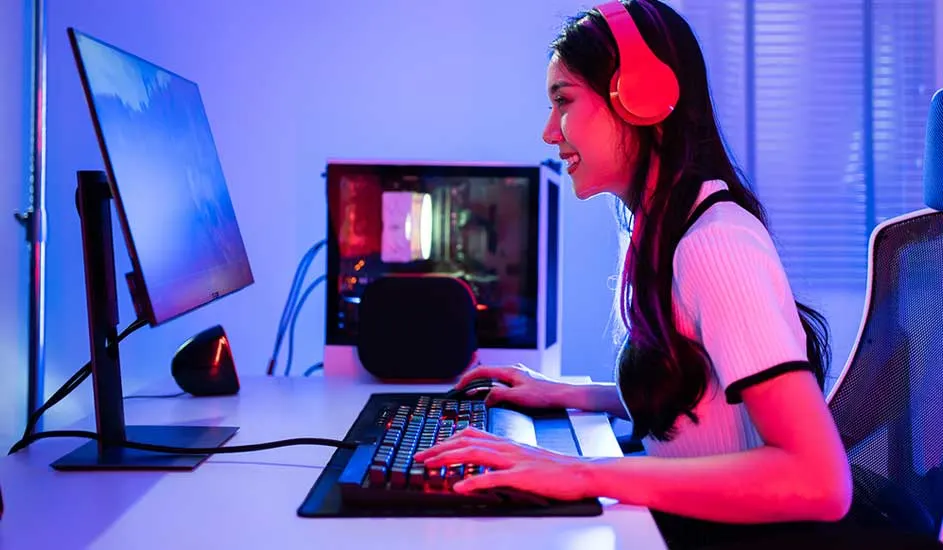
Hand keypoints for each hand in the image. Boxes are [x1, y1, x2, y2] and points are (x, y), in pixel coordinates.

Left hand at [413, 427, 591, 500]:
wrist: (580, 472)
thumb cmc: (554, 469)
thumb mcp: (524, 458)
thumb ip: (503, 460)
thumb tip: (482, 468)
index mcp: (507, 442)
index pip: (470, 435)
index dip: (447, 440)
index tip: (431, 448)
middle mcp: (507, 447)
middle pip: (466, 442)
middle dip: (440, 448)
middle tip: (421, 457)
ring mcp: (514, 460)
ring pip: (475, 454)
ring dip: (449, 459)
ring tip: (431, 466)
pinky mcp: (523, 476)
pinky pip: (493, 478)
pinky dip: (474, 482)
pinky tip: (460, 487)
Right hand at [454, 363, 571, 408]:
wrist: (562, 395)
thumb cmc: (545, 395)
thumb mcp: (519, 397)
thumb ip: (499, 395)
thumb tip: (485, 398)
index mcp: (510, 371)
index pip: (482, 371)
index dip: (468, 379)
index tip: (458, 388)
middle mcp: (513, 371)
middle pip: (486, 374)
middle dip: (472, 382)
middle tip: (461, 392)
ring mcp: (517, 376)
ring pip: (493, 379)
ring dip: (482, 386)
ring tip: (471, 396)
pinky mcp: (522, 382)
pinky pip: (501, 383)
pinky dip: (491, 389)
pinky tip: (490, 397)